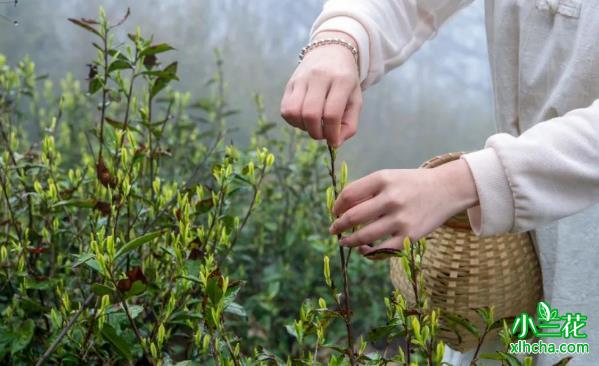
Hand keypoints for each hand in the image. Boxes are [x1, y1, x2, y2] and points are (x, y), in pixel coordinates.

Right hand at [280, 31, 361, 146]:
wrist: (331, 52)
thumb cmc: (346, 82)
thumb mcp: (355, 100)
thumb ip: (350, 124)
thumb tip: (335, 143)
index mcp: (341, 80)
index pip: (332, 114)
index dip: (331, 134)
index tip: (333, 141)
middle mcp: (319, 77)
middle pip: (310, 114)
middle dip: (316, 132)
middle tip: (322, 133)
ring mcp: (302, 78)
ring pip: (293, 112)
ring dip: (303, 127)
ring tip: (313, 125)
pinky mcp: (290, 83)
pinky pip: (285, 109)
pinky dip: (293, 120)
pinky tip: (303, 118)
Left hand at [329, 159, 478, 258]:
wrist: (447, 189)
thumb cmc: (411, 184)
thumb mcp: (389, 177)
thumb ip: (366, 189)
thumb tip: (340, 209)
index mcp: (383, 179)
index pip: (348, 195)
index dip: (337, 206)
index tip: (335, 212)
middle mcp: (391, 198)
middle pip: (352, 217)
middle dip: (338, 226)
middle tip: (333, 230)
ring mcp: (401, 219)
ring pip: (363, 236)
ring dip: (348, 241)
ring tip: (343, 241)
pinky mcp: (410, 236)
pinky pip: (381, 250)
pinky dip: (367, 252)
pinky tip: (362, 249)